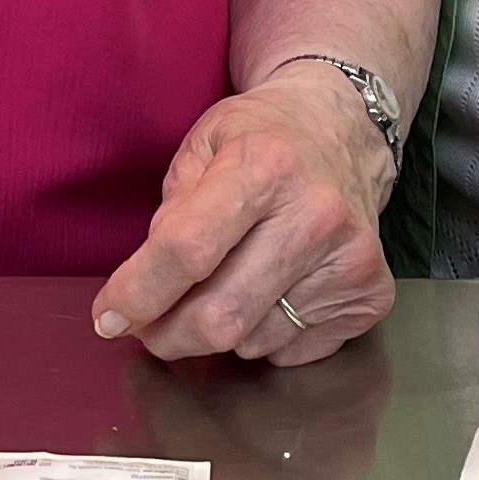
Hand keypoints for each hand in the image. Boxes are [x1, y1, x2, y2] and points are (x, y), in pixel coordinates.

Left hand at [89, 67, 397, 366]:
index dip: (137, 293)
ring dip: (219, 332)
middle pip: (219, 315)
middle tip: (149, 327)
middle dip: (167, 334)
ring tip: (225, 287)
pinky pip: (291, 351)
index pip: (187, 250)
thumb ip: (171, 213)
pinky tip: (271, 290)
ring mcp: (350, 259)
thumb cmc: (264, 136)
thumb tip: (146, 293)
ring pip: (252, 341)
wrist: (346, 128)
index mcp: (265, 166)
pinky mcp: (370, 294)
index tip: (108, 317)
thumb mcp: (203, 144)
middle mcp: (315, 215)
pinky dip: (264, 336)